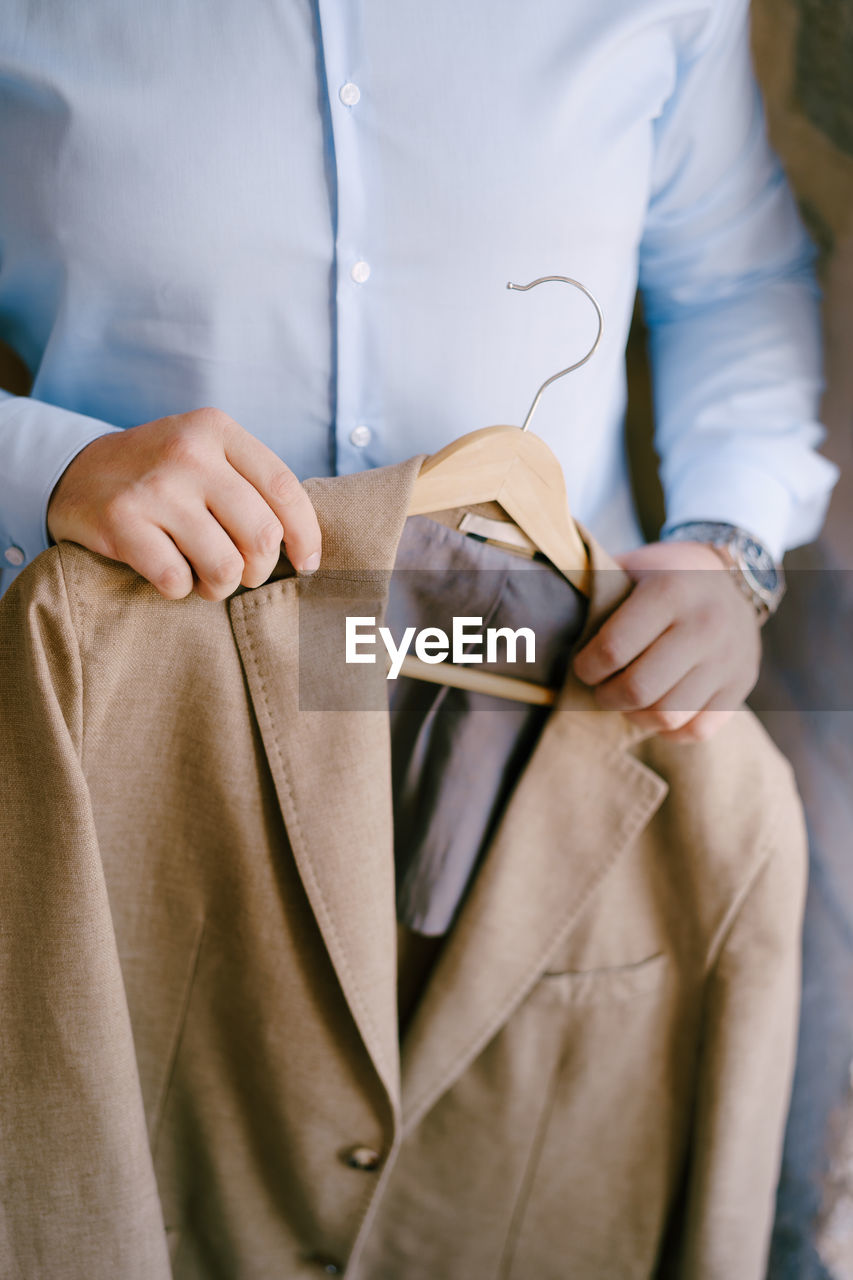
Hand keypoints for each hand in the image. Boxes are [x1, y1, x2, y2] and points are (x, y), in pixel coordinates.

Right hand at [47, 408, 321, 600]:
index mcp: (217, 429)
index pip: (284, 488)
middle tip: (245, 573)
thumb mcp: (206, 453)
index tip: (307, 563)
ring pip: (225, 566)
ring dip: (221, 587)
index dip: (306, 535)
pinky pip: (178, 581)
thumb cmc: (161, 475)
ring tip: (207, 580)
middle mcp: (188, 453)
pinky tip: (170, 573)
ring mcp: (154, 488)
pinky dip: (180, 589)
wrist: (75, 472)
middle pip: (261, 534)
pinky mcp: (121, 523)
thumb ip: (252, 482)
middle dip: (260, 569)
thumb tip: (307, 543)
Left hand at [571, 540, 761, 742]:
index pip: (612, 649)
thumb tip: (542, 615)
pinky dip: (670, 729)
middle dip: (606, 696)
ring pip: (668, 716)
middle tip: (600, 688)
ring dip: (635, 715)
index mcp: (670, 591)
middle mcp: (705, 625)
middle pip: (639, 689)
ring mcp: (728, 657)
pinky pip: (698, 729)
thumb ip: (594, 588)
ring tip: (626, 700)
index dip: (587, 667)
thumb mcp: (631, 566)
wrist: (736, 576)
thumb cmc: (664, 576)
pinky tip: (656, 710)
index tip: (584, 666)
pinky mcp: (742, 683)